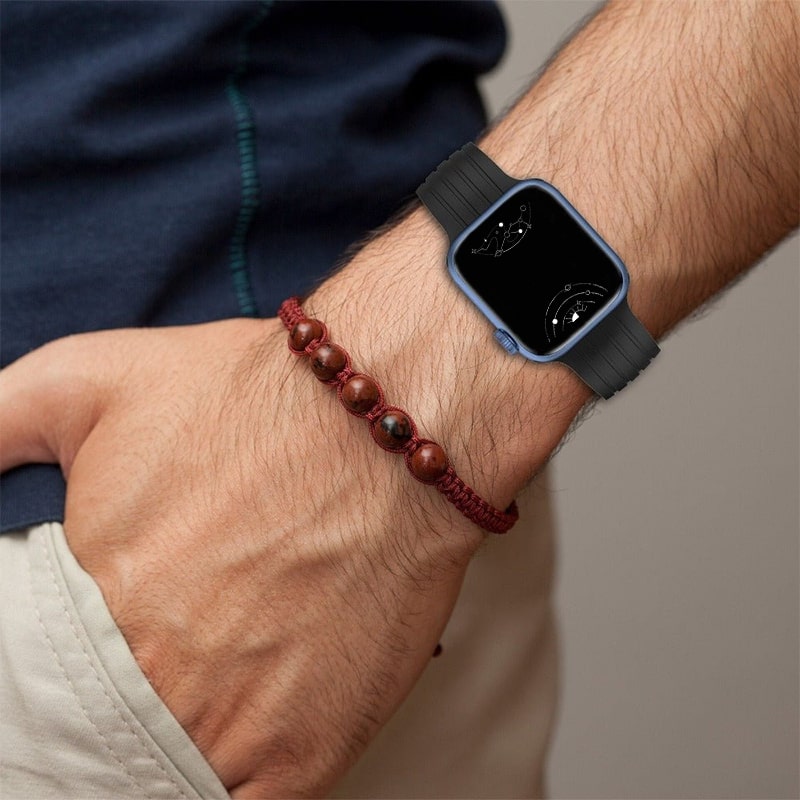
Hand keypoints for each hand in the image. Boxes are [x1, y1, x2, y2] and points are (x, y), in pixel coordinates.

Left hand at [0, 318, 484, 797]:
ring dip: (166, 753)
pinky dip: (228, 785)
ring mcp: (234, 729)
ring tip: (193, 700)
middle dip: (110, 714)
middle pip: (97, 743)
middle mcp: (154, 683)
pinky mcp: (308, 752)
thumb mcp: (87, 379)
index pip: (28, 698)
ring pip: (166, 783)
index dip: (51, 685)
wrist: (385, 423)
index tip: (76, 671)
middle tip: (145, 675)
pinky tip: (235, 739)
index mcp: (90, 608)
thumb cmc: (248, 397)